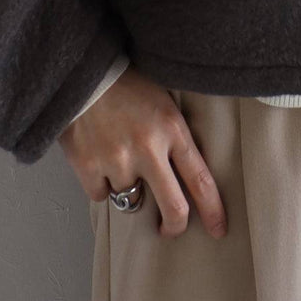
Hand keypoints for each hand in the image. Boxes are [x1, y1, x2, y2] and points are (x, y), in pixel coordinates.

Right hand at [58, 66, 228, 239]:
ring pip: (131, 200)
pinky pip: (101, 195)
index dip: (213, 209)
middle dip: (175, 226)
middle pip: (174, 207)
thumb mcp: (163, 101)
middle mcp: (148, 148)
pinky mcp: (88, 167)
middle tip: (170, 229)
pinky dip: (100, 183)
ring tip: (119, 158)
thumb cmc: (126, 84)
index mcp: (172, 128)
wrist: (81, 71)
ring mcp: (117, 160)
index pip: (201, 179)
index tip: (219, 228)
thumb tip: (185, 177)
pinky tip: (98, 156)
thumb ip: (174, 136)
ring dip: (129, 188)